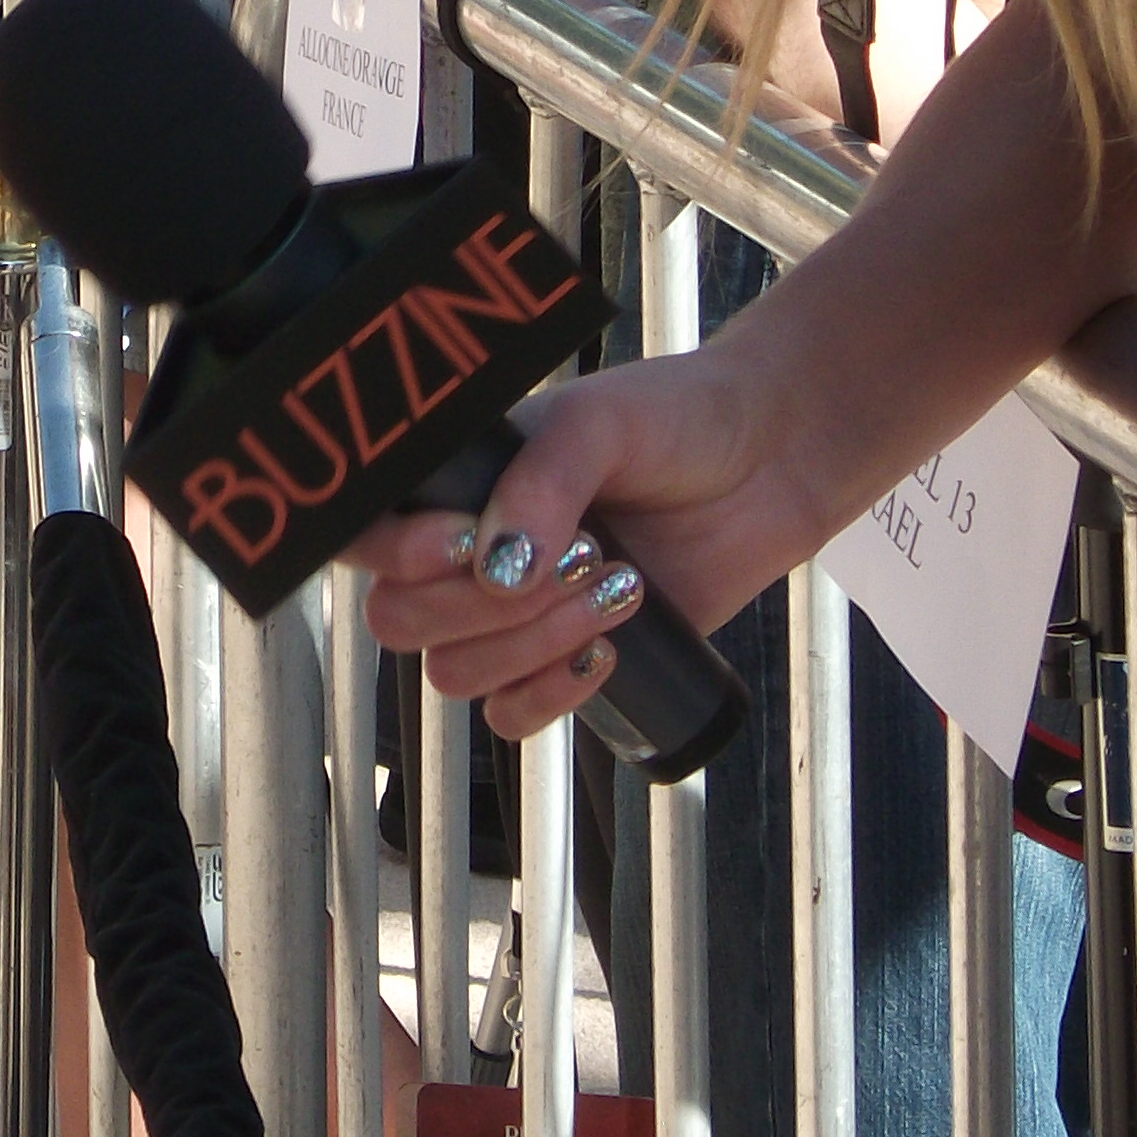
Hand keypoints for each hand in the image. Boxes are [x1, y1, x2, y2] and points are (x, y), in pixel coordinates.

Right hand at [348, 341, 808, 736]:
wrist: (770, 461)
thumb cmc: (678, 419)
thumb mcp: (603, 424)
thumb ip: (543, 481)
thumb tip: (497, 566)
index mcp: (453, 481)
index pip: (366, 536)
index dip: (398, 553)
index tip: (470, 542)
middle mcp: (468, 551)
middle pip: (400, 620)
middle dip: (486, 604)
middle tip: (582, 554)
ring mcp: (511, 614)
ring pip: (455, 674)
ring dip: (534, 643)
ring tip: (621, 585)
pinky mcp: (560, 660)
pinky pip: (509, 716)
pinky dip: (550, 694)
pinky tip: (605, 651)